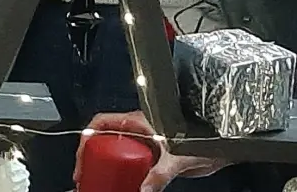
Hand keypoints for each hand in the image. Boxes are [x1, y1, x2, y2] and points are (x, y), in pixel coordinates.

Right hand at [76, 112, 226, 191]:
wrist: (224, 148)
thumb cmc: (204, 139)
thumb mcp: (178, 157)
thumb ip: (160, 174)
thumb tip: (144, 189)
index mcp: (138, 121)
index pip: (101, 123)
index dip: (87, 137)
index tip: (82, 155)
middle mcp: (138, 130)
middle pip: (105, 140)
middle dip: (92, 157)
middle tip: (86, 174)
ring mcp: (145, 144)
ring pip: (116, 154)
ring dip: (106, 168)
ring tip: (99, 182)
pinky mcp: (153, 158)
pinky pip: (131, 166)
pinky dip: (123, 176)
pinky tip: (122, 186)